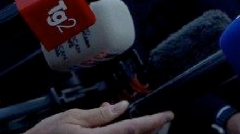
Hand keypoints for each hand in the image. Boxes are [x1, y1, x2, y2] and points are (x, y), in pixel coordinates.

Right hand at [24, 101, 172, 133]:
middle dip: (146, 128)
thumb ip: (99, 115)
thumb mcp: (71, 117)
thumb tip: (121, 106)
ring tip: (126, 121)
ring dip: (132, 131)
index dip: (153, 121)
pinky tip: (112, 128)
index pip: (132, 128)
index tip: (168, 115)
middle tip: (155, 119)